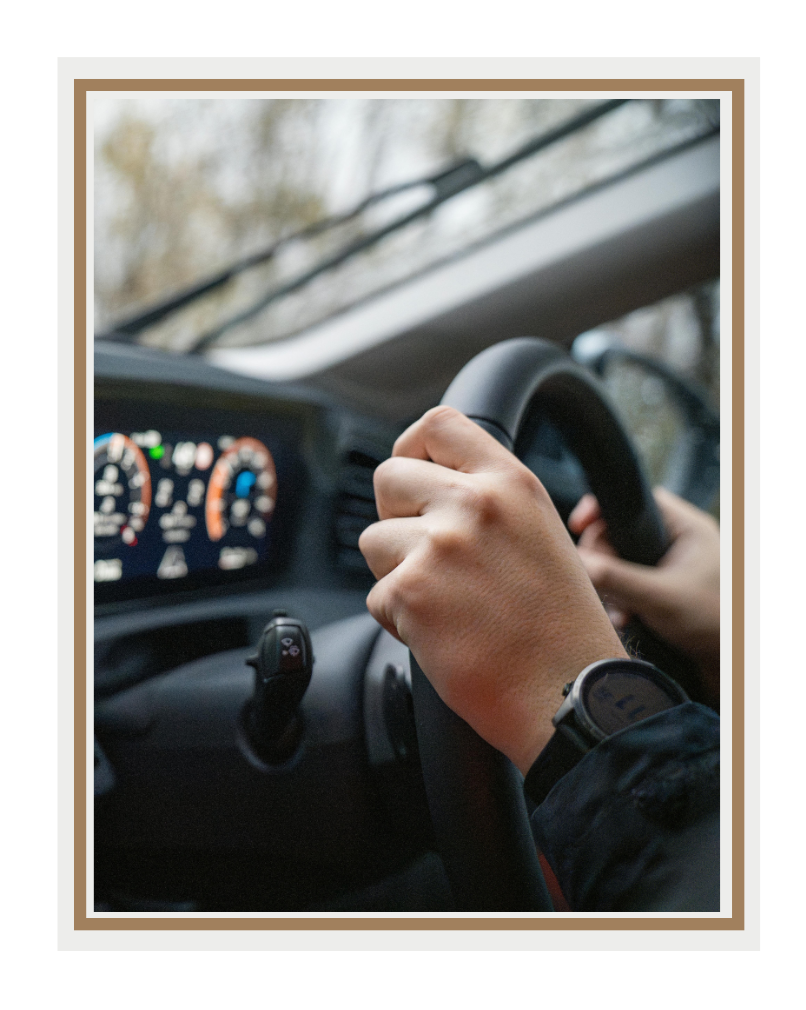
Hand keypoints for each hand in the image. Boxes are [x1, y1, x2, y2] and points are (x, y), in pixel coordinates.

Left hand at [359, 406, 625, 774]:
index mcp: (511, 483)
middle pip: (388, 476)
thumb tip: (433, 487)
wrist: (569, 694)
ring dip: (394, 571)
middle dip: (395, 515)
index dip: (413, 447)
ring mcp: (439, 546)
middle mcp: (473, 504)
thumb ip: (491, 502)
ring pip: (373, 540)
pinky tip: (442, 635)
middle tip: (425, 553)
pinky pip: (377, 595)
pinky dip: (399, 620)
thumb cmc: (561, 627)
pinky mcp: (410, 593)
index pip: (439, 424)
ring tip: (443, 602)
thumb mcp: (541, 533)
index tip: (413, 474)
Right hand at [568, 487, 719, 702]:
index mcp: (685, 527)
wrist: (730, 661)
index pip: (634, 500)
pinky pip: (628, 580)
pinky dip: (620, 597)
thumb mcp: (660, 598)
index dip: (603, 509)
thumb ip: (617, 579)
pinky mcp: (661, 584)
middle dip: (604, 558)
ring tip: (619, 609)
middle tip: (599, 580)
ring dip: (611, 584)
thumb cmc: (714, 623)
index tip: (579, 525)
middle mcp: (676, 539)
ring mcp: (668, 563)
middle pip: (619, 531)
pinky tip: (624, 617)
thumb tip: (579, 563)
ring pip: (620, 558)